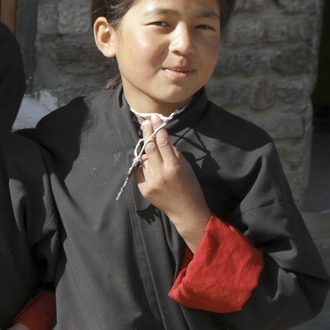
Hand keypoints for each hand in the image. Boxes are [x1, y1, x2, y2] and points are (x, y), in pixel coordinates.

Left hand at [133, 115, 210, 251]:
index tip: (154, 118)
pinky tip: (145, 158)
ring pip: (143, 158)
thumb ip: (175, 154)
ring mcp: (150, 182)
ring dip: (145, 148)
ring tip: (146, 139)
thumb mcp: (187, 168)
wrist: (186, 211)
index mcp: (173, 167)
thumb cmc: (191, 188)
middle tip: (145, 121)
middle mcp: (159, 173)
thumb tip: (165, 141)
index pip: (162, 142)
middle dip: (147, 131)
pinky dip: (142, 163)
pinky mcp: (143, 189)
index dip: (157, 128)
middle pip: (149, 147)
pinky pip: (139, 171)